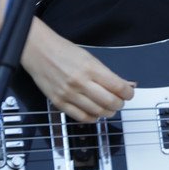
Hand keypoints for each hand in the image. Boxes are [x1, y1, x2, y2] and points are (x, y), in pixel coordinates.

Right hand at [21, 22, 135, 121]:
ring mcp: (68, 94)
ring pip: (97, 111)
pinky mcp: (58, 102)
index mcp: (91, 69)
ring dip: (108, 112)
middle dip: (120, 104)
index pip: (118, 87)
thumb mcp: (91, 58)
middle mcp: (80, 82)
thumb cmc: (64, 52)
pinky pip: (80, 117)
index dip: (128, 93)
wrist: (39, 52)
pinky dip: (92, 118)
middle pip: (109, 102)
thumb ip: (109, 74)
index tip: (129, 93)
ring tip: (109, 107)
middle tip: (120, 101)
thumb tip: (128, 84)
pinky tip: (95, 113)